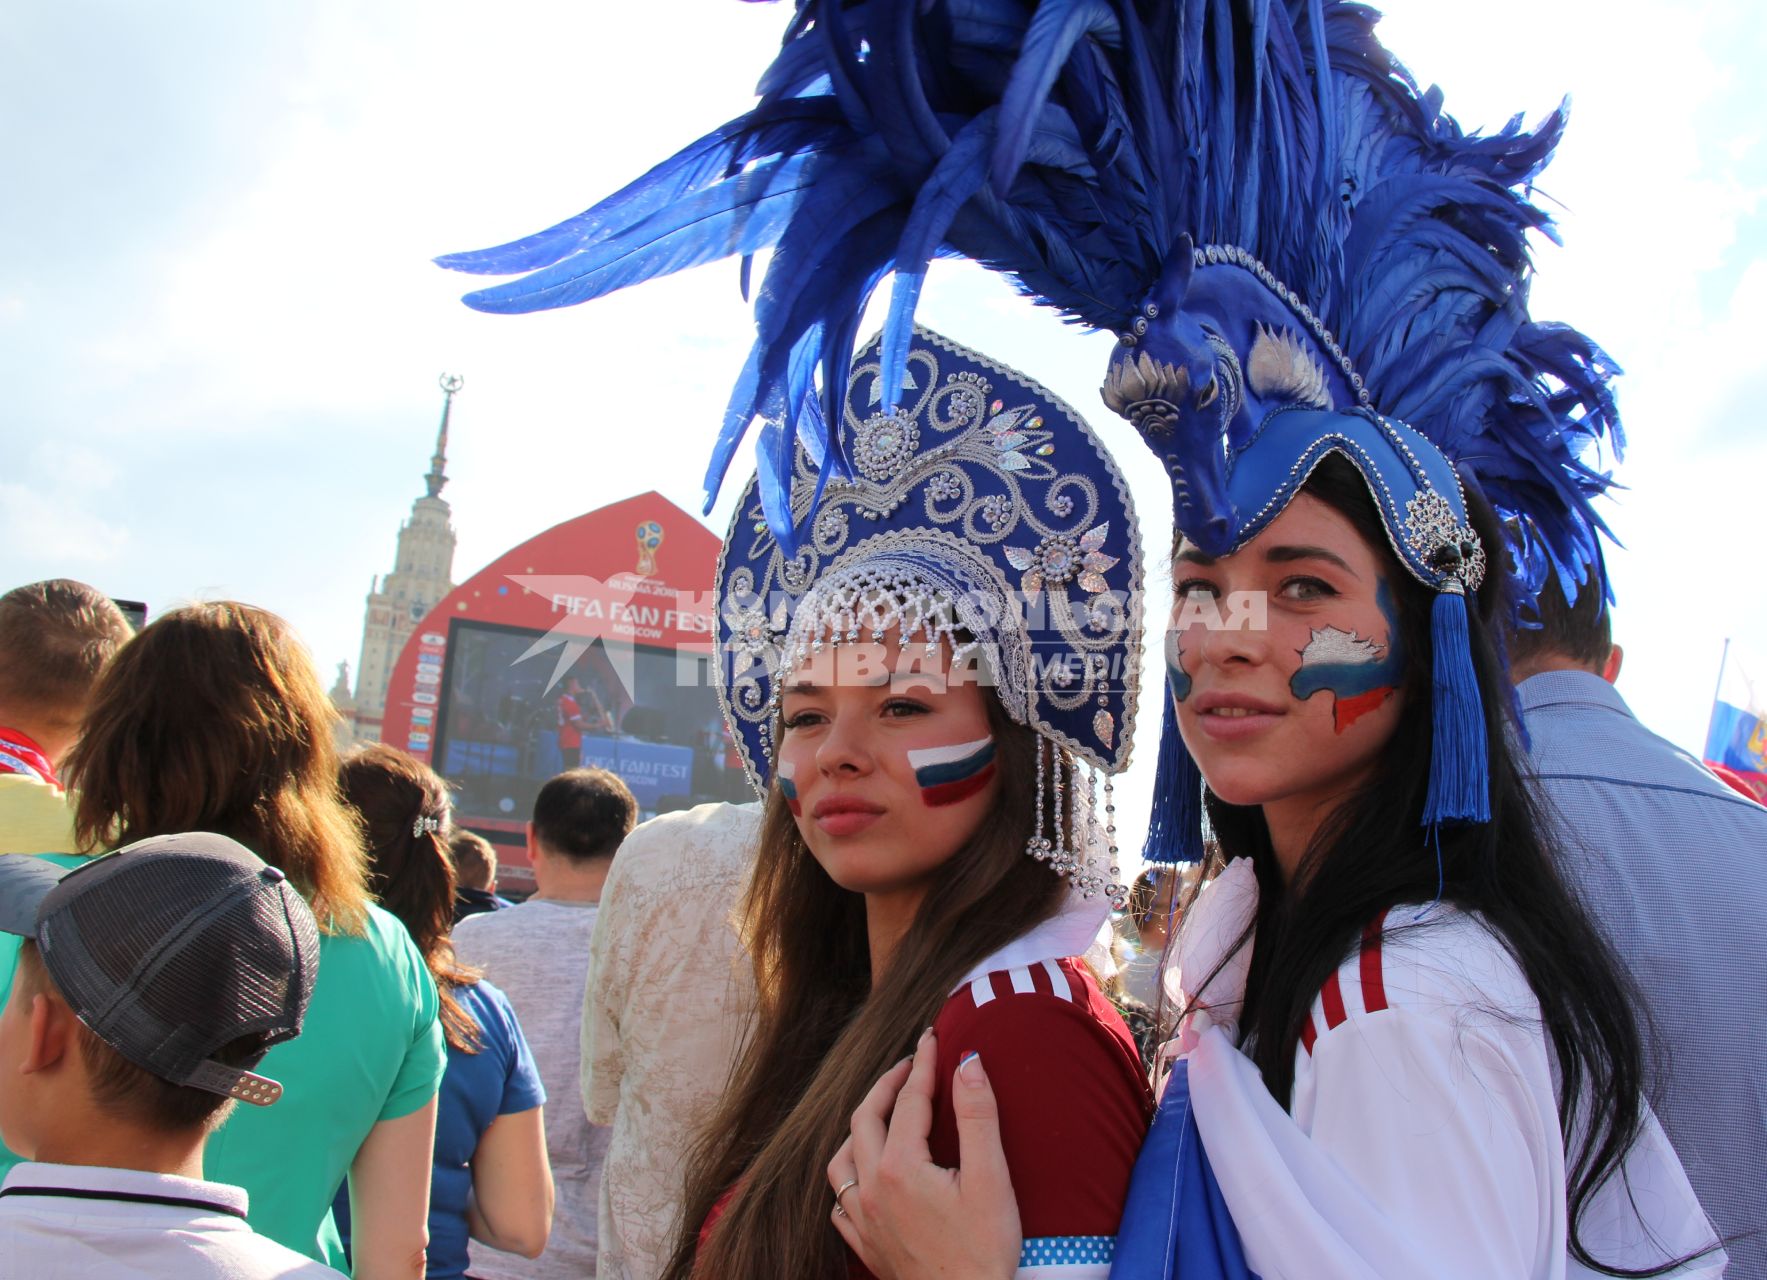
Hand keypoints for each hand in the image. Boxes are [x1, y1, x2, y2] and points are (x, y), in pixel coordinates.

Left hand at [826, 1029, 1020, 1279]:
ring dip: (860, 1127)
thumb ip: (978, 1116)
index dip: (922, 1065)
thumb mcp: (990, 1180)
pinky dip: (850, 1177)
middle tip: (911, 1067)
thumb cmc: (983, 1251)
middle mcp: (871, 1189)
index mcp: (900, 1167)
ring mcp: (862, 1220)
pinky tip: (865, 1176)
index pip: (908, 1100)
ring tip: (883, 1113)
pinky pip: (840, 1201)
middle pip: (865, 1119)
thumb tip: (967, 1061)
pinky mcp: (865, 1246)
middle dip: (886, 1086)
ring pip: (842, 1159)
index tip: (931, 1038)